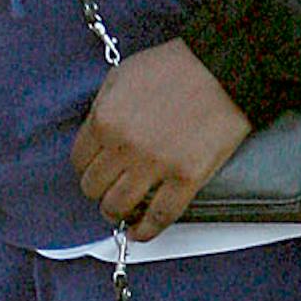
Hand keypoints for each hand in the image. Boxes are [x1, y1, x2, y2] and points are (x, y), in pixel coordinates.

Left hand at [73, 41, 249, 240]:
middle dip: (99, 189)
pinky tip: (139, 233)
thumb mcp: (123, 76)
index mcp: (105, 120)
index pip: (79, 161)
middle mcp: (125, 147)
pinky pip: (159, 217)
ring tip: (122, 210)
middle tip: (109, 188)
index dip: (86, 168)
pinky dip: (145, 231)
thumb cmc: (175, 67)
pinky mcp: (185, 180)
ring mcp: (155, 166)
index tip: (95, 170)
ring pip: (119, 206)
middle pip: (94, 188)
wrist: (221, 70)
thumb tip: (95, 137)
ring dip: (116, 211)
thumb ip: (103, 108)